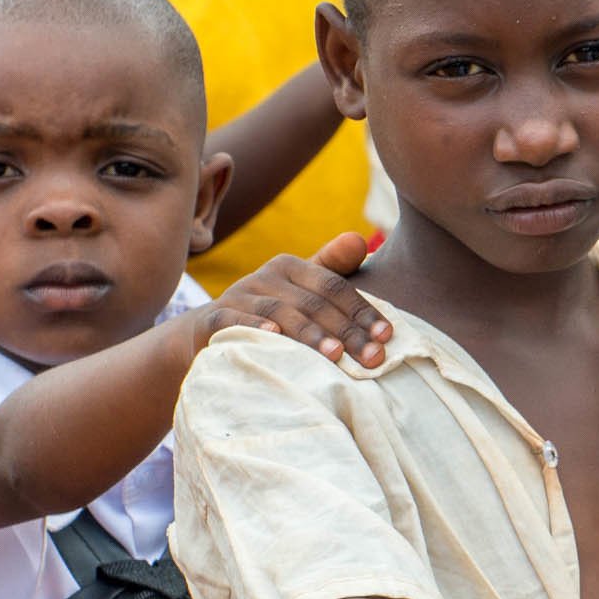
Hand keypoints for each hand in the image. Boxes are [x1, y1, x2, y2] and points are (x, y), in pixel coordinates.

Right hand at [198, 232, 390, 367]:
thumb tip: (360, 239)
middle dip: (347, 332)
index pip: (334, 287)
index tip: (387, 337)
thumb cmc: (272, 313)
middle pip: (313, 303)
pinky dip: (255, 327)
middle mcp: (266, 276)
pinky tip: (275, 337)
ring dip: (310, 334)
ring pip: (280, 313)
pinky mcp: (215, 318)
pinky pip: (235, 321)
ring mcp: (239, 296)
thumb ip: (333, 269)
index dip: (362, 311)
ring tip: (335, 355)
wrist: (212, 331)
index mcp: (291, 267)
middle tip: (372, 358)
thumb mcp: (302, 291)